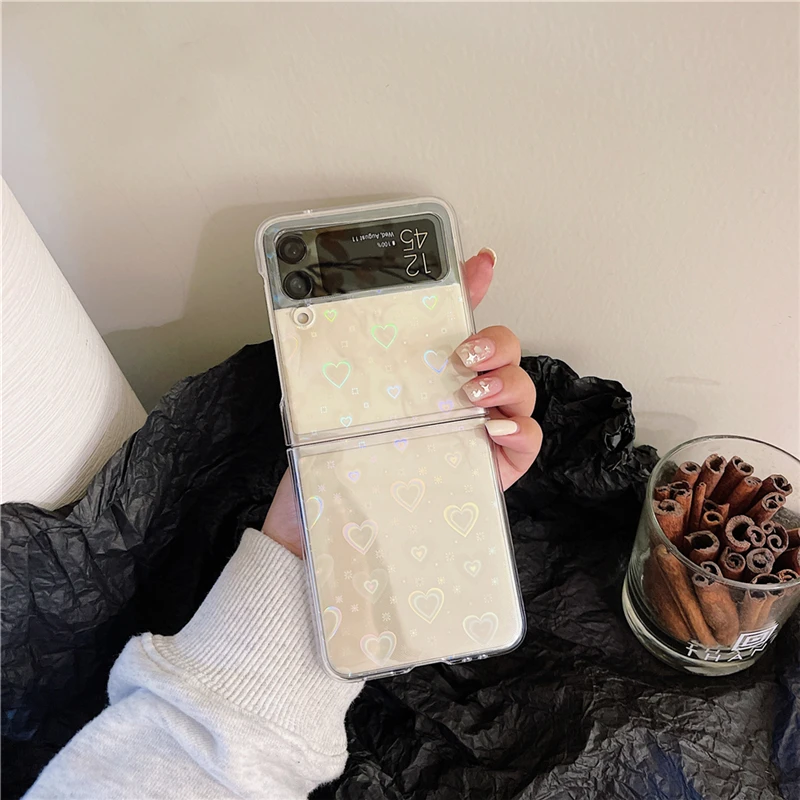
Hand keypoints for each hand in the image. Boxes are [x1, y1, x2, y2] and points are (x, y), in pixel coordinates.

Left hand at [263, 248, 541, 556]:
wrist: (330, 516)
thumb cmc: (336, 456)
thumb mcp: (339, 395)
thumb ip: (351, 358)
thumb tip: (330, 311)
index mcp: (430, 374)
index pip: (460, 322)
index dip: (475, 287)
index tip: (480, 261)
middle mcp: (462, 398)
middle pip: (504, 352)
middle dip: (496, 341)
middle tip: (466, 353)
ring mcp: (482, 432)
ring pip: (522, 390)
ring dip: (508, 380)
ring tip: (473, 392)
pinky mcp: (495, 469)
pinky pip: (529, 441)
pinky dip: (522, 429)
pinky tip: (494, 427)